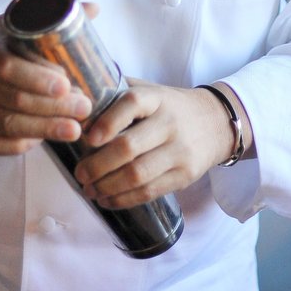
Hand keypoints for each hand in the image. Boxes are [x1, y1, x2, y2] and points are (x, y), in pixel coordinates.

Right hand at [0, 15, 92, 155]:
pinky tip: (43, 140)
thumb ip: (54, 17)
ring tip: (75, 129)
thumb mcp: (18, 20)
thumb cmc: (1, 39)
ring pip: (9, 124)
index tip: (66, 83)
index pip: (7, 67)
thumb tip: (94, 8)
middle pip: (14, 100)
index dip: (36, 78)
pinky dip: (19, 145)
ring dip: (44, 129)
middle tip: (84, 107)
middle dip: (52, 108)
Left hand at [73, 82, 251, 209]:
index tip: (87, 137)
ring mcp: (180, 151)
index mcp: (158, 98)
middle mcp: (170, 123)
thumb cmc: (170, 107)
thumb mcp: (151, 91)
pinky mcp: (185, 176)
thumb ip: (118, 91)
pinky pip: (150, 192)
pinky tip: (106, 200)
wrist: (216, 122)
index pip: (133, 103)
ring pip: (138, 175)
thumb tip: (74, 95)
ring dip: (107, 186)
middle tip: (79, 173)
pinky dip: (124, 200)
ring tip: (89, 189)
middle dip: (98, 164)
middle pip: (130, 147)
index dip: (108, 120)